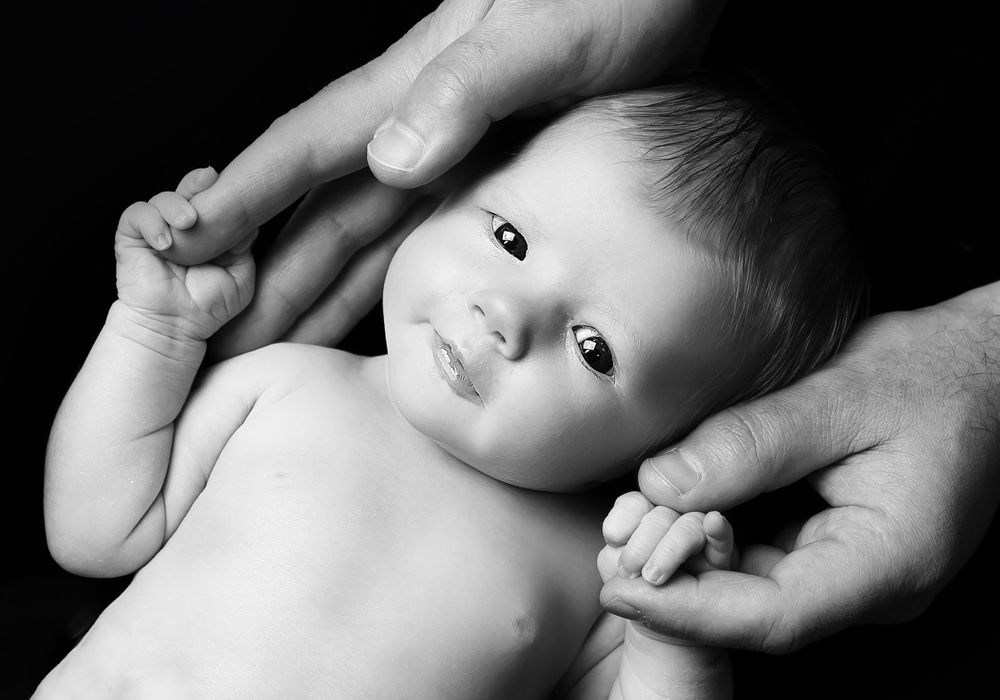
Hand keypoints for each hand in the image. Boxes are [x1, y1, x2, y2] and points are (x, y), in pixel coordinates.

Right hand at [115, 167, 255, 340]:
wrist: (177, 327)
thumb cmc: (208, 306)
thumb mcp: (239, 275)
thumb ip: (244, 247)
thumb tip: (249, 222)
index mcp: (206, 230)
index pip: (210, 200)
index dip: (216, 188)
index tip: (226, 180)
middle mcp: (181, 226)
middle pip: (186, 191)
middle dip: (195, 183)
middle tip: (207, 181)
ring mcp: (156, 230)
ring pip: (162, 199)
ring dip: (175, 205)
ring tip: (188, 222)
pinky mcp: (131, 238)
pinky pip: (136, 215)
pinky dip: (151, 222)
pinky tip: (165, 243)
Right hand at [156, 0, 723, 355]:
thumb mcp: (547, 31)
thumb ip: (470, 88)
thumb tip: (391, 158)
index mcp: (416, 86)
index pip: (308, 149)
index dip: (245, 198)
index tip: (181, 244)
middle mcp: (420, 124)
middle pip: (323, 207)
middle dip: (263, 269)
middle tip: (216, 335)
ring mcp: (452, 152)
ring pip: (363, 232)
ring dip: (314, 285)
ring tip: (268, 338)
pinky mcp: (490, 173)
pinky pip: (420, 239)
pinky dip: (383, 279)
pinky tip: (365, 312)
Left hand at [601, 281, 999, 652]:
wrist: (977, 366)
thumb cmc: (929, 375)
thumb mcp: (840, 395)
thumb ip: (752, 442)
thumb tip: (661, 481)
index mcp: (890, 560)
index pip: (774, 616)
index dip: (687, 610)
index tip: (620, 587)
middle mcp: (873, 586)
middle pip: (756, 611)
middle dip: (676, 584)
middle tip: (611, 543)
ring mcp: (855, 573)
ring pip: (754, 589)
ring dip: (689, 560)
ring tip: (630, 524)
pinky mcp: (836, 549)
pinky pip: (766, 560)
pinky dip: (715, 538)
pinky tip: (673, 507)